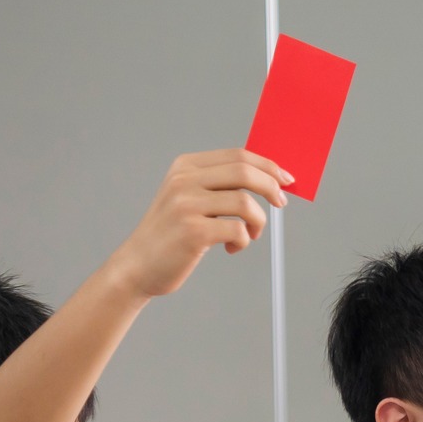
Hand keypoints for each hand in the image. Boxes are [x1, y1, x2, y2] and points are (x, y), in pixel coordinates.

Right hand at [106, 149, 292, 300]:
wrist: (137, 265)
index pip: (238, 155)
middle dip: (271, 187)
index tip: (285, 180)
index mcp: (186, 167)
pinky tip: (232, 248)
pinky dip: (244, 241)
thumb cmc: (170, 236)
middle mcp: (184, 181)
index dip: (267, 166)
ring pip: (245, 203)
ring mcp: (187, 205)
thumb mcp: (187, 198)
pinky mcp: (193, 232)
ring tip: (250, 235)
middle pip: (244, 171)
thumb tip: (266, 181)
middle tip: (280, 204)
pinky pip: (238, 230)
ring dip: (258, 222)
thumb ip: (217, 186)